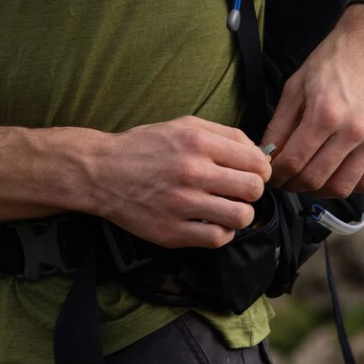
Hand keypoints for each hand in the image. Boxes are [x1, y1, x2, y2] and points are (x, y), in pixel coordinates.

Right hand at [89, 116, 272, 248]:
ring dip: (240, 213)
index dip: (261, 169)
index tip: (252, 173)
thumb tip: (258, 154)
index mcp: (198, 142)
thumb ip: (224, 134)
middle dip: (252, 191)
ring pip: (241, 217)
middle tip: (238, 190)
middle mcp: (192, 172)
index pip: (256, 162)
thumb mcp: (183, 125)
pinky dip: (221, 232)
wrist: (102, 171)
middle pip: (253, 189)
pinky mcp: (173, 232)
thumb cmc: (145, 146)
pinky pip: (217, 239)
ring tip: (227, 208)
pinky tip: (211, 222)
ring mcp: (182, 204)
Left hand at [261, 4, 363, 198]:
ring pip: (342, 187)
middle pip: (315, 179)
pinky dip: (351, 186)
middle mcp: (354, 130)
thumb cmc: (332, 62)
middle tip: (286, 180)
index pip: (293, 162)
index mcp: (325, 113)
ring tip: (309, 179)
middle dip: (293, 185)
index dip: (276, 175)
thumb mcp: (296, 87)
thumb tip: (266, 156)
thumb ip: (279, 125)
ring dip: (319, 190)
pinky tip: (338, 175)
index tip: (270, 175)